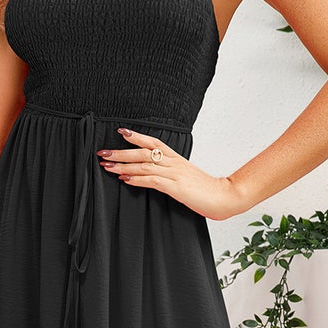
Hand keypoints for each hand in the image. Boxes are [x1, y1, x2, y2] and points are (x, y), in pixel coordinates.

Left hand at [97, 127, 242, 219]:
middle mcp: (174, 163)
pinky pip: (153, 181)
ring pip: (145, 165)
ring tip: (108, 167)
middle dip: (121, 152)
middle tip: (103, 153)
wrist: (223, 196)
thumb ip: (169, 173)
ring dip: (124, 166)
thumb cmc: (204, 189)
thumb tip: (150, 174)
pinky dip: (137, 180)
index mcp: (176, 159)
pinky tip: (125, 180)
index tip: (120, 132)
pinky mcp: (176, 187)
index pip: (153, 142)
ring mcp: (175, 174)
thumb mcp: (185, 177)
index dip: (136, 136)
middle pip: (143, 153)